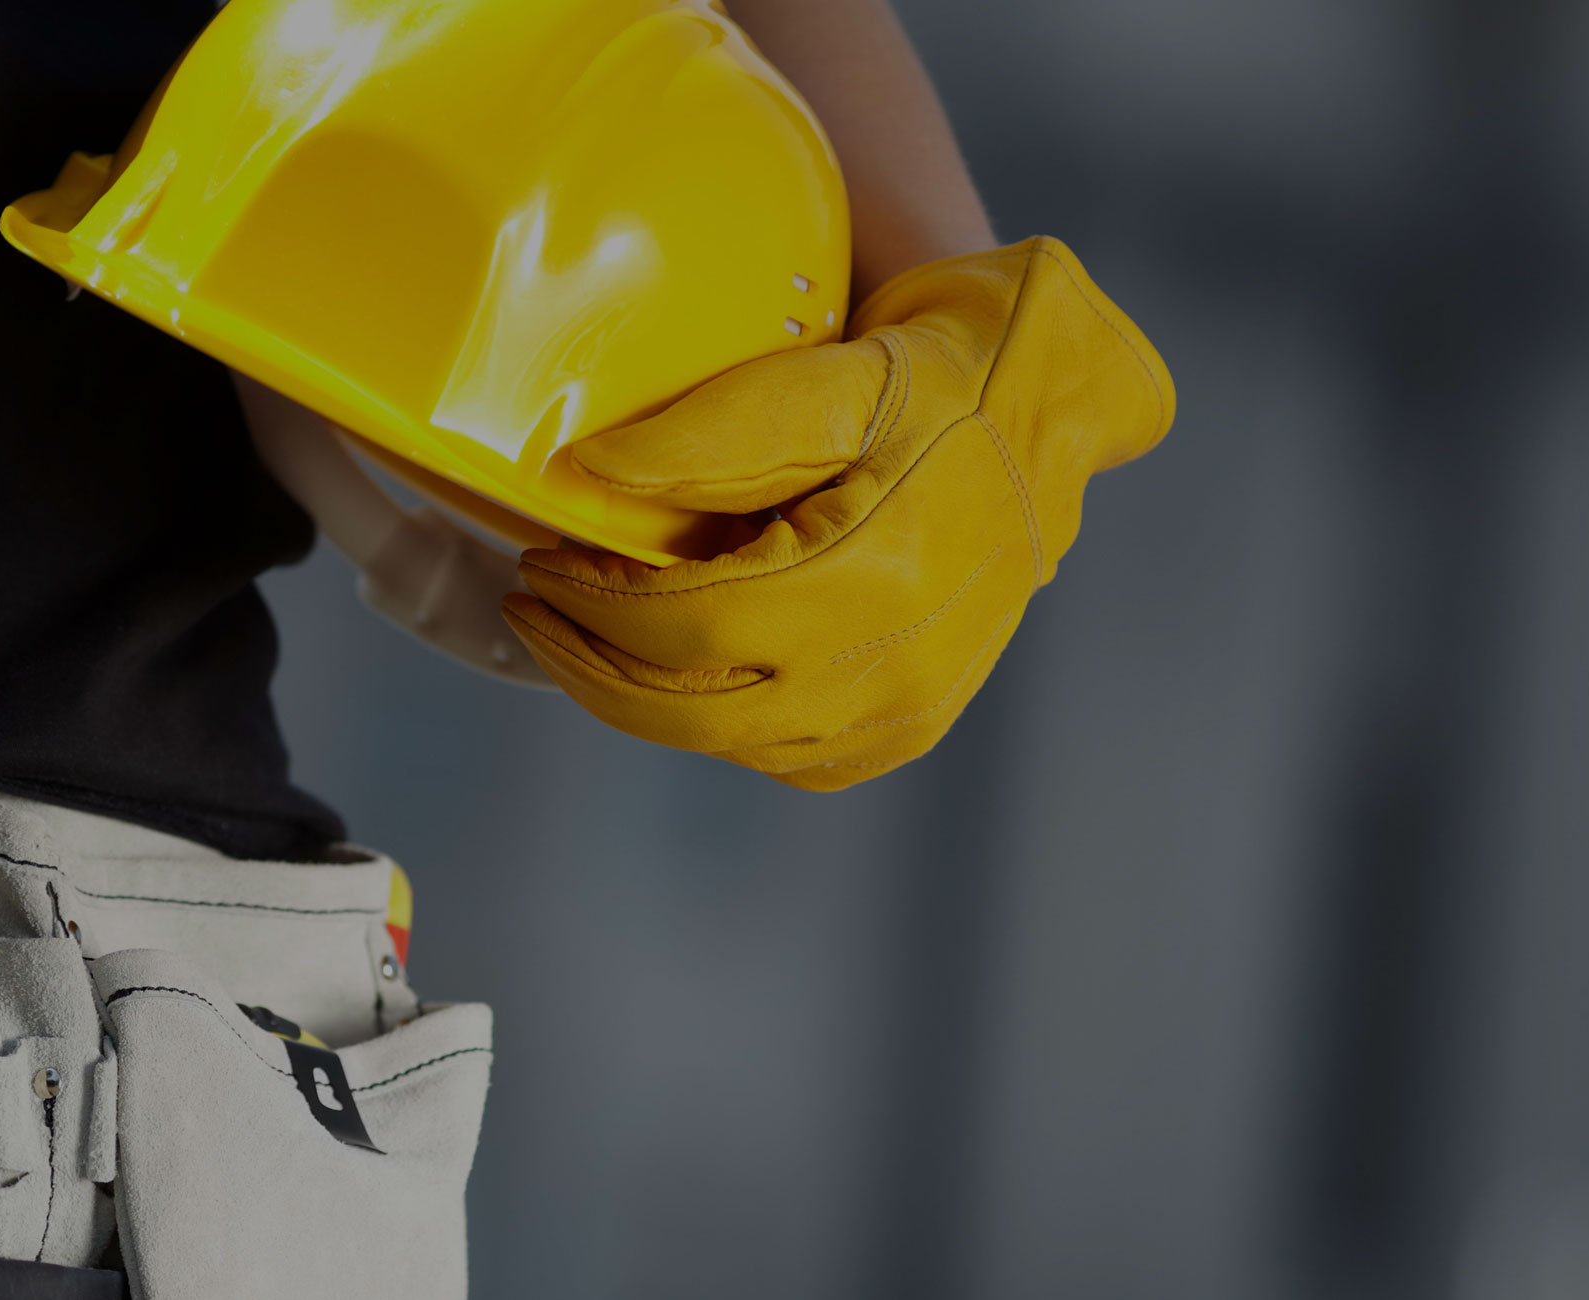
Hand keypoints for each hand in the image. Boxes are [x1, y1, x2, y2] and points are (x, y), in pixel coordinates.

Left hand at [501, 237, 1173, 788]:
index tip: (537, 560)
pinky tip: (682, 667)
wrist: (1057, 402)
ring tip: (590, 631)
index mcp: (879, 576)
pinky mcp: (915, 725)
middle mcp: (900, 665)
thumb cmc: (947, 367)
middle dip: (592, 666)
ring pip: (734, 743)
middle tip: (532, 607)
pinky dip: (719, 723)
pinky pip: (789, 757)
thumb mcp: (831, 374)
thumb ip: (709, 433)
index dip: (595, 605)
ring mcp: (913, 708)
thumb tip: (579, 474)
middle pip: (696, 709)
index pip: (693, 626)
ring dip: (643, 698)